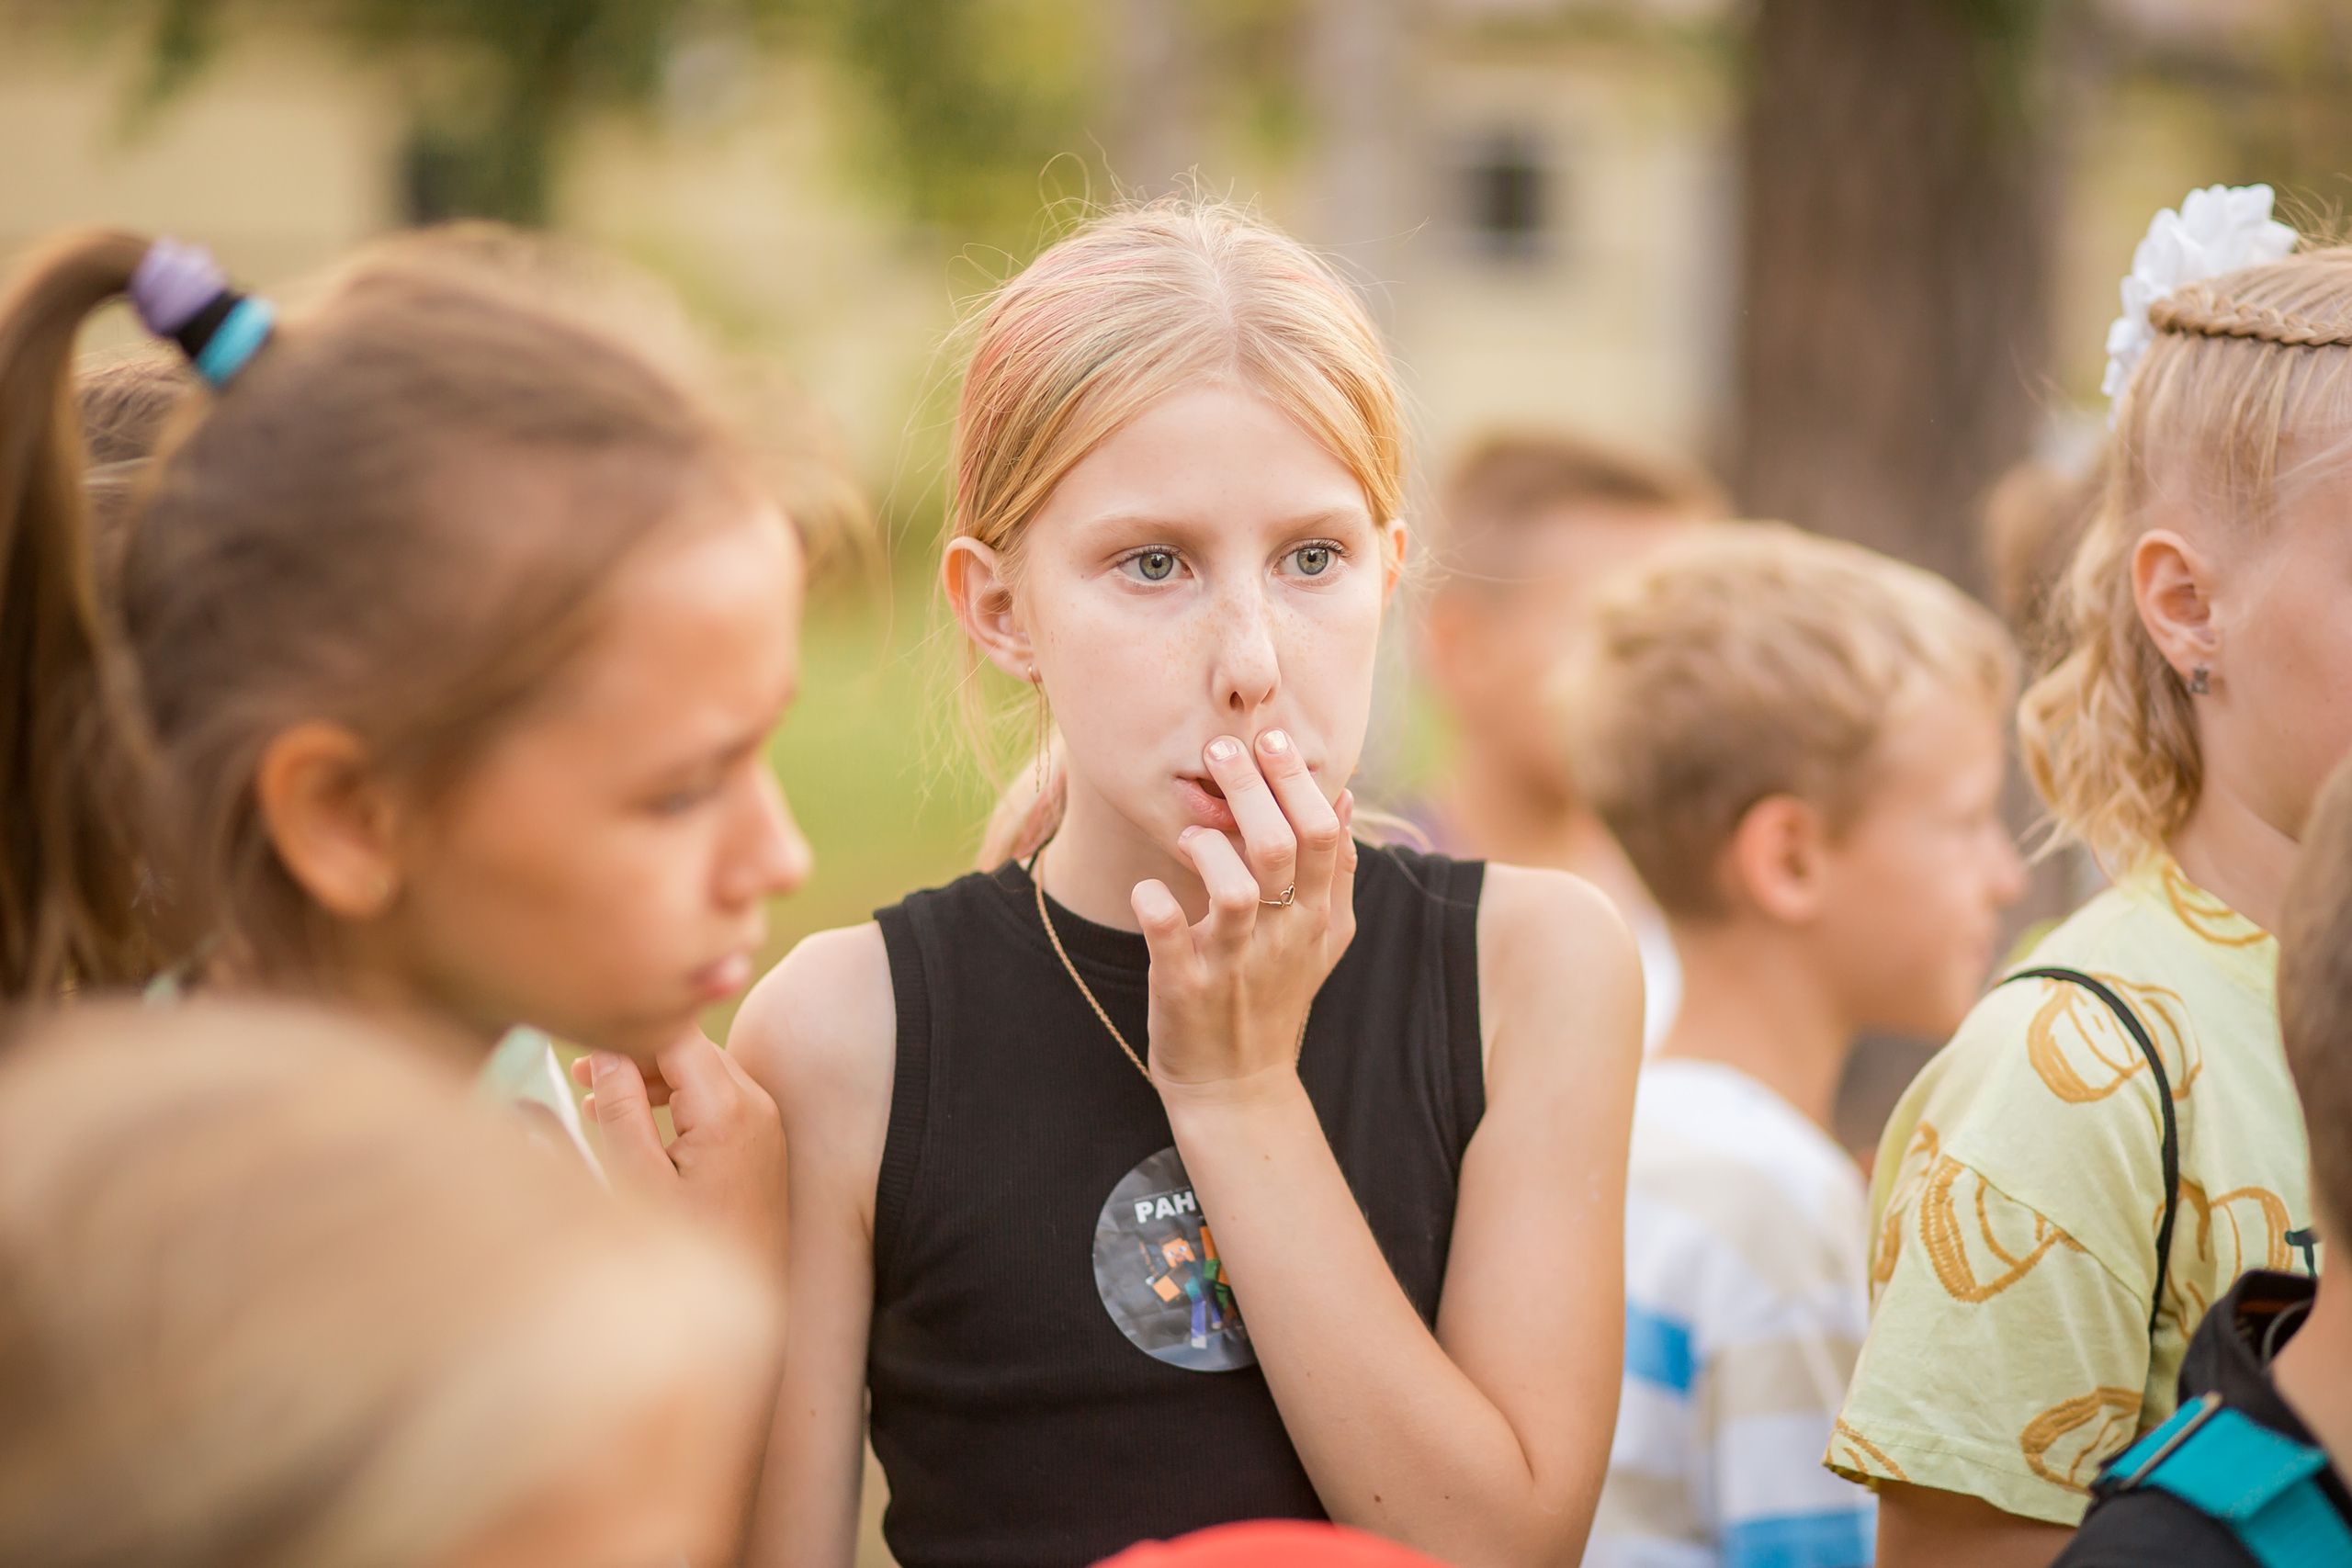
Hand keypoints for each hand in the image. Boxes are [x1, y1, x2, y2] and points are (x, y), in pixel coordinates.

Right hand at [574, 1027, 786, 1274]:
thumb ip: (620, 1108)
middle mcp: (757, 1103)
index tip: (580, 1042)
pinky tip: (631, 1114)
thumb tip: (604, 1052)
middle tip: (576, 1071)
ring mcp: (764, 1121)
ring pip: (701, 1069)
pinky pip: (713, 1096)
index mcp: (729, 1107)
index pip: (676, 1033)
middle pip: (690, 1047)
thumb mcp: (638, 1180)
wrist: (745, 1307)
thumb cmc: (687, 1252)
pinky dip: (674, 1096)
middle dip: (635, 1051)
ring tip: (591, 1093)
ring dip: (651, 1074)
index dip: (627, 1031)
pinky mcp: (760, 1139)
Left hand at [1133, 728, 1358, 1102]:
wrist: (1236, 1085)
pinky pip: (1167, 937)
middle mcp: (1283, 937)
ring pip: (1233, 891)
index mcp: (1318, 916)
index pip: (1322, 831)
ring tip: (1191, 834)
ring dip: (1207, 848)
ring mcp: (1233, 963)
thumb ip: (1337, 870)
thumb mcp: (1323, 938)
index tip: (1269, 738)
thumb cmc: (1273, 995)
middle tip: (1218, 751)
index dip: (1296, 779)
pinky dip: (1154, 905)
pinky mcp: (1184, 987)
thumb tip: (1343, 795)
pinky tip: (1147, 890)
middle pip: (1277, 847)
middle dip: (1249, 789)